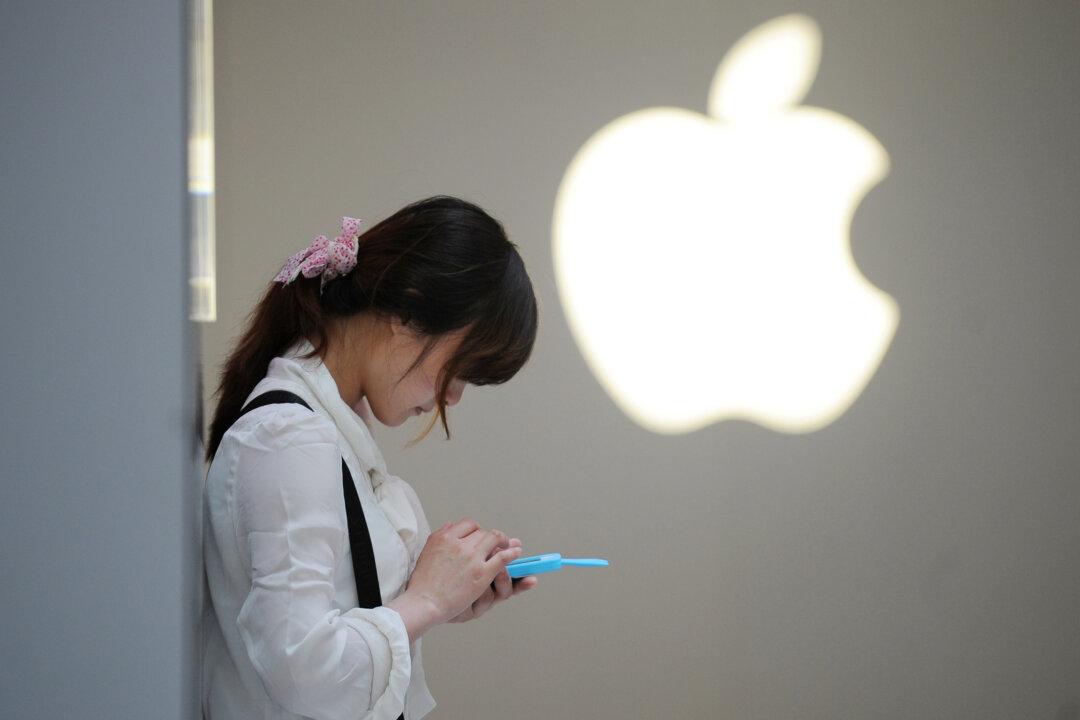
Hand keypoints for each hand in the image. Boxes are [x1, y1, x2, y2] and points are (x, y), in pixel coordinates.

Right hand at [386, 519, 526, 640]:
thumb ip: (440, 535)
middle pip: (483, 532)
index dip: (477, 529)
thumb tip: (450, 524)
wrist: (424, 603)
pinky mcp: (482, 574)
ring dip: (504, 541)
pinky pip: (502, 558)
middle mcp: (459, 545)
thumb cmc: (423, 582)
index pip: (468, 524)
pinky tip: (516, 552)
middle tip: (497, 542)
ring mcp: (472, 558)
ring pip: (495, 539)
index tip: (480, 536)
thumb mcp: (427, 551)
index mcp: (445, 538)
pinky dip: (511, 553)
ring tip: (509, 545)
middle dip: (491, 536)